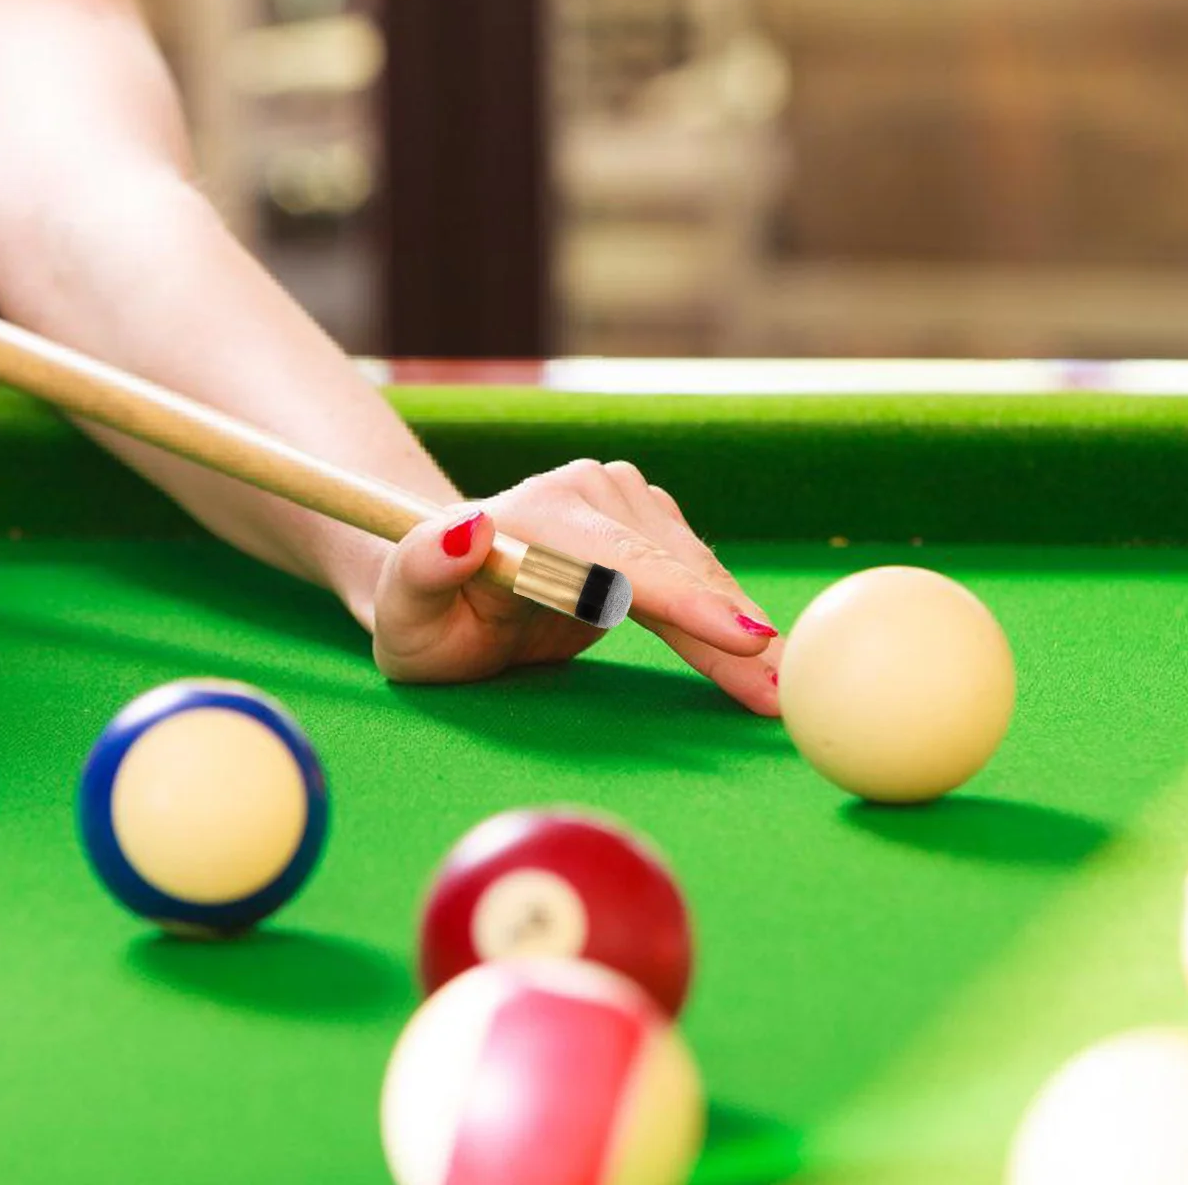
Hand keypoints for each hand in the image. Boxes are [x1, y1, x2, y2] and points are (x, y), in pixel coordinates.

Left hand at [370, 459, 780, 714]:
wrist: (446, 594)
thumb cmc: (424, 617)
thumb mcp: (405, 611)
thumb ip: (424, 568)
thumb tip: (467, 527)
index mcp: (531, 513)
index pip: (620, 559)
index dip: (686, 600)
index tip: (745, 638)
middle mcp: (582, 490)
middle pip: (672, 569)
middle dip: (731, 635)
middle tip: (782, 697)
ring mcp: (618, 498)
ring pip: (694, 572)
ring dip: (740, 631)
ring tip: (781, 690)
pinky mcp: (643, 520)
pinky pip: (695, 575)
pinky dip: (725, 619)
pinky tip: (757, 658)